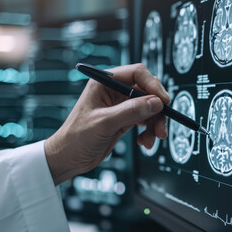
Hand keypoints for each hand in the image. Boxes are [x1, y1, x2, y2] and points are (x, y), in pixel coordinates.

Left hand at [45, 64, 169, 184]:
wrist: (68, 158)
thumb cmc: (76, 137)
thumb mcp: (105, 123)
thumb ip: (131, 111)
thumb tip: (156, 102)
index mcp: (104, 82)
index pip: (137, 73)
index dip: (153, 85)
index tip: (163, 101)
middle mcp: (114, 91)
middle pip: (147, 91)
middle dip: (157, 108)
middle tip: (161, 125)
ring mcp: (121, 106)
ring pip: (149, 107)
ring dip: (155, 123)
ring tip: (152, 138)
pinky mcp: (125, 119)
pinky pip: (145, 120)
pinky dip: (149, 131)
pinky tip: (144, 141)